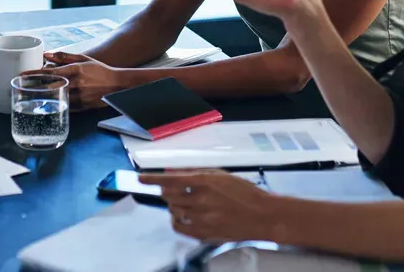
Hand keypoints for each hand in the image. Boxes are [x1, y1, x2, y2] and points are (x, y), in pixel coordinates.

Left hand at [21, 52, 127, 110]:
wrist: (117, 85)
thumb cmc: (99, 70)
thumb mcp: (83, 59)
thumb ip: (64, 56)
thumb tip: (46, 54)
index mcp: (75, 70)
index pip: (50, 72)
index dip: (34, 74)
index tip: (21, 75)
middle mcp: (76, 84)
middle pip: (49, 87)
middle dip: (34, 87)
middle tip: (22, 87)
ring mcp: (79, 97)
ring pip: (56, 98)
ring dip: (43, 97)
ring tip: (32, 96)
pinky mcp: (81, 107)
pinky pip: (64, 106)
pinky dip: (55, 104)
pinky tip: (48, 103)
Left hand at [139, 171, 283, 242]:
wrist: (262, 215)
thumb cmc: (244, 192)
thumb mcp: (220, 175)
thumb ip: (195, 173)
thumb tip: (171, 171)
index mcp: (205, 181)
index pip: (170, 180)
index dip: (153, 179)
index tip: (141, 178)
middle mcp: (201, 199)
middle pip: (169, 196)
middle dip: (167, 192)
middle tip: (173, 190)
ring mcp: (202, 218)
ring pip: (173, 211)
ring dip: (174, 205)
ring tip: (185, 202)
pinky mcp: (204, 233)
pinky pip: (179, 227)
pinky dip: (177, 220)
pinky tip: (183, 216)